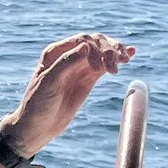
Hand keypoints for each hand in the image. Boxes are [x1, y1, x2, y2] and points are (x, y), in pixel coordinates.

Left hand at [4, 34, 135, 156]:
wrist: (38, 127)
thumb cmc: (37, 105)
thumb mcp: (49, 83)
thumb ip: (66, 63)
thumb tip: (87, 47)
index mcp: (55, 52)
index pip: (82, 41)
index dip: (95, 49)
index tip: (99, 68)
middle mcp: (69, 56)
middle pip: (95, 43)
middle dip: (109, 49)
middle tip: (119, 63)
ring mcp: (80, 67)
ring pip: (102, 52)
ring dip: (115, 52)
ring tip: (126, 60)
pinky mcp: (88, 78)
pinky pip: (105, 65)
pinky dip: (117, 59)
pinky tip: (130, 54)